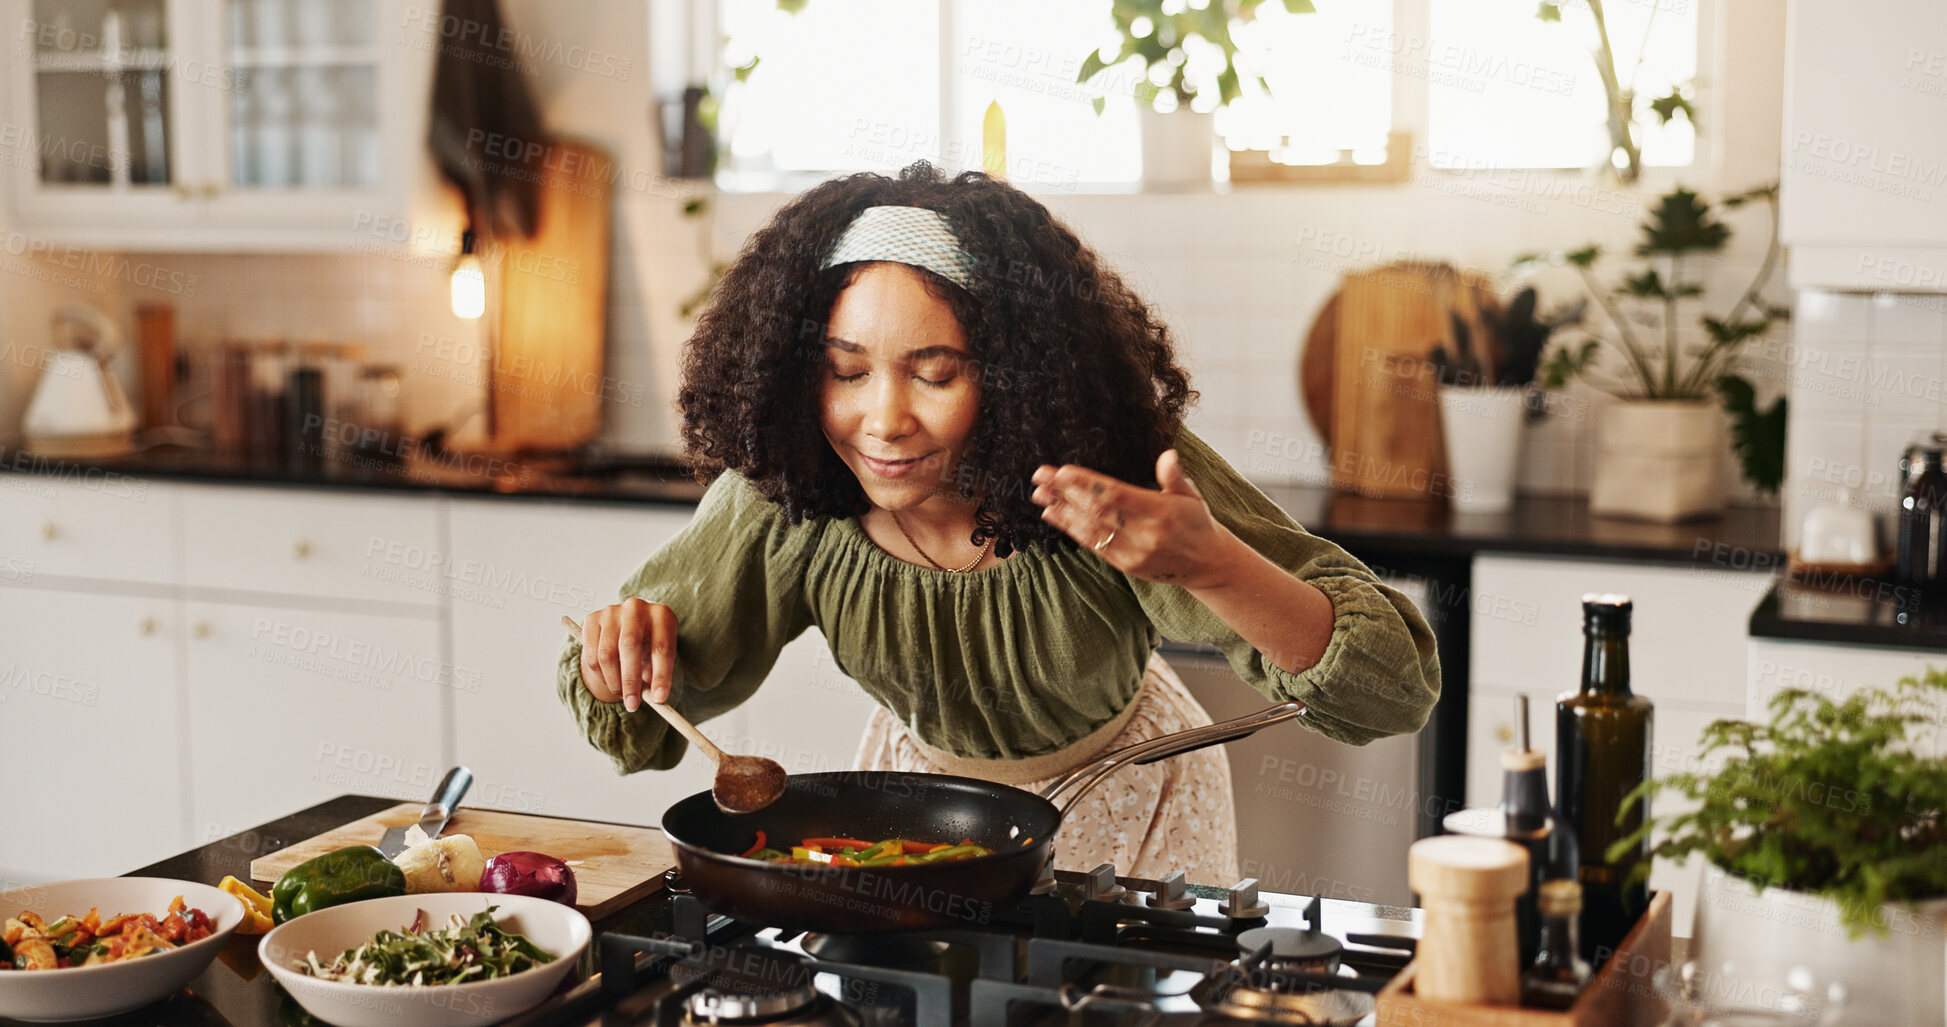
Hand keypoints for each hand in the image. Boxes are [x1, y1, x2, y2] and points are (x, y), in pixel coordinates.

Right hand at [577, 597, 678, 711]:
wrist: (631, 623)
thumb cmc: (650, 644)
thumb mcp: (660, 656)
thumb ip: (657, 675)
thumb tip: (654, 701)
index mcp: (661, 614)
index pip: (662, 648)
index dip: (661, 676)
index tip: (659, 701)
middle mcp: (635, 607)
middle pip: (629, 646)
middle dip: (630, 681)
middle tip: (632, 706)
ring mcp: (611, 611)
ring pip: (606, 654)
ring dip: (613, 682)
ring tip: (622, 695)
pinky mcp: (592, 619)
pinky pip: (591, 655)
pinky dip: (599, 675)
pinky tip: (609, 681)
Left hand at [1030, 449, 1237, 588]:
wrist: (1207, 564)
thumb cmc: (1196, 523)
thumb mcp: (1192, 495)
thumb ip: (1175, 476)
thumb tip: (1168, 455)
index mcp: (1161, 513)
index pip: (1116, 495)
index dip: (1086, 484)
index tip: (1061, 471)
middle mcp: (1145, 535)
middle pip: (1097, 511)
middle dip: (1065, 493)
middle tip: (1039, 476)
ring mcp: (1133, 553)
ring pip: (1090, 529)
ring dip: (1062, 510)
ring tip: (1039, 494)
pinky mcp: (1125, 565)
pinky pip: (1093, 545)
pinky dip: (1071, 529)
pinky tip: (1053, 515)